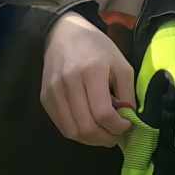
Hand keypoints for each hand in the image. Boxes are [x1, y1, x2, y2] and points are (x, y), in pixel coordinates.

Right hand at [40, 11, 134, 146]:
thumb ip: (127, 94)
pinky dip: (77, 133)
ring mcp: (53, 91)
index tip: (126, 126)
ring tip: (103, 134)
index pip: (103, 113)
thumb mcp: (121, 65)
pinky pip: (61, 126)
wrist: (64, 33)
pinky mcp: (45, 97)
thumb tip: (129, 120)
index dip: (118, 127)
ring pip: (72, 131)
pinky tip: (88, 126)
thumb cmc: (97, 48)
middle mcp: (69, 82)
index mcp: (92, 71)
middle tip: (116, 136)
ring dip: (91, 140)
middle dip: (105, 138)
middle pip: (86, 127)